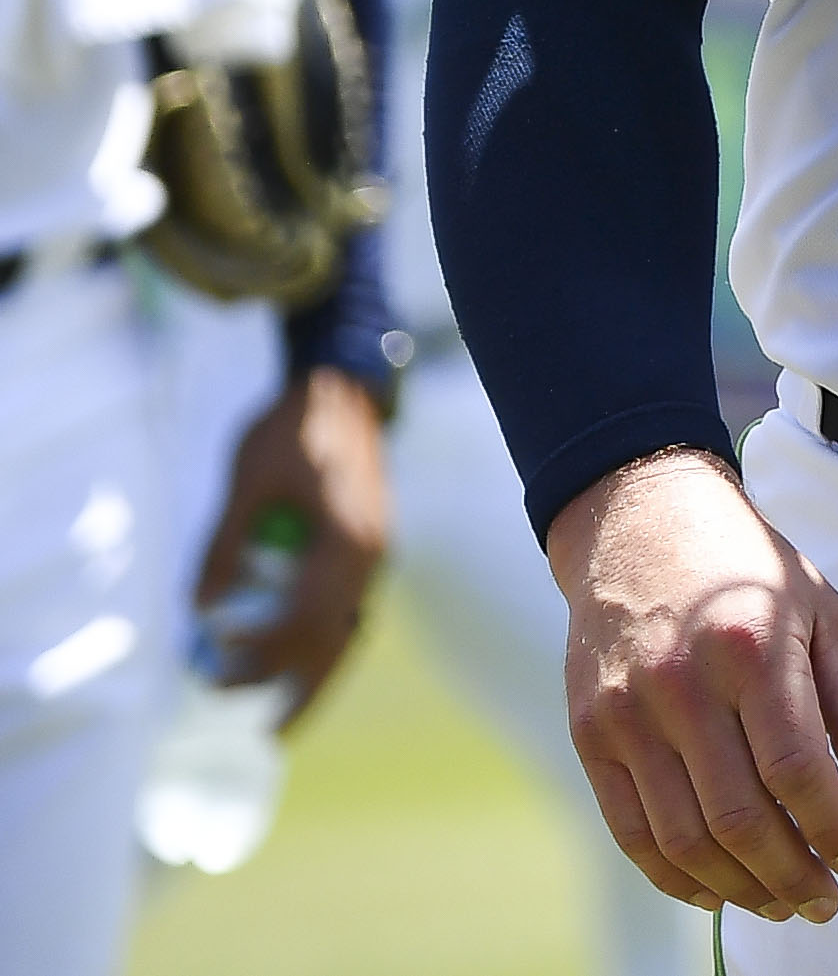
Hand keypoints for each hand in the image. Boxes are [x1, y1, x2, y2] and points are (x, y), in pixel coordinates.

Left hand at [197, 370, 393, 727]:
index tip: (217, 662)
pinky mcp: (368, 543)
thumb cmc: (291, 428)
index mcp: (347, 540)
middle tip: (244, 715)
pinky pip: (349, 608)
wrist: (342, 384)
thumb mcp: (245, 483)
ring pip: (349, 630)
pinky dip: (324, 641)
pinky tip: (298, 659)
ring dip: (311, 671)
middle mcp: (370, 553)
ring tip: (279, 716)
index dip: (262, 650)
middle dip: (288, 680)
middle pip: (335, 638)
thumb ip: (223, 545)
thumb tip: (199, 607)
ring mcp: (375, 550)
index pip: (305, 619)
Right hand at [549, 447, 837, 923]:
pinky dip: (675, 876)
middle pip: (739, 816)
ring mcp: (627, 714)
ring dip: (739, 888)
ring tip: (781, 903)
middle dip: (791, 874)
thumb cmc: (750, 568)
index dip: (834, 829)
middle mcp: (683, 685)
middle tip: (826, 901)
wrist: (641, 522)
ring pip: (683, 837)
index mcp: (754, 648)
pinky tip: (717, 890)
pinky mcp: (589, 735)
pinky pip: (630, 831)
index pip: (797, 768)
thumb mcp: (823, 612)